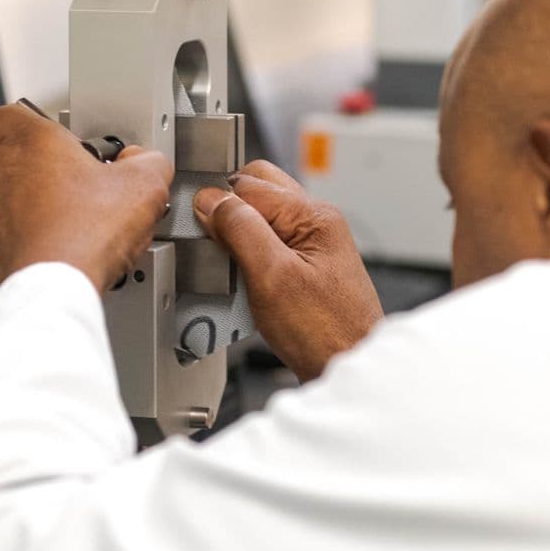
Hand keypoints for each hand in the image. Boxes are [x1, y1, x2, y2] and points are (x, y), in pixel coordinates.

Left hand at [0, 105, 172, 297]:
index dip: (31, 124)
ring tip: (65, 221)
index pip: (9, 114)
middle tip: (67, 182)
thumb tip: (147, 162)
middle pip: (2, 154)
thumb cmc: (85, 234)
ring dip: (26, 205)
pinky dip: (21, 241)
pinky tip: (52, 250)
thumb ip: (148, 161)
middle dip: (31, 165)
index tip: (58, 141)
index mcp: (30, 141)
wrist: (54, 289)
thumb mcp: (143, 185)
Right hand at [194, 161, 382, 381]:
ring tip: (232, 270)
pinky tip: (245, 284)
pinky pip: (266, 246)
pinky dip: (248, 260)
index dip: (218, 204)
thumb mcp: (272, 277)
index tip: (201, 229)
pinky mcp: (304, 267)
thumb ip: (241, 230)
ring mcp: (310, 244)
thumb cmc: (325, 332)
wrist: (348, 367)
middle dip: (228, 213)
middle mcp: (314, 223)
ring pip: (258, 219)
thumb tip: (211, 200)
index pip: (248, 184)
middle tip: (214, 245)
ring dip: (237, 238)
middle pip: (255, 192)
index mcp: (312, 215)